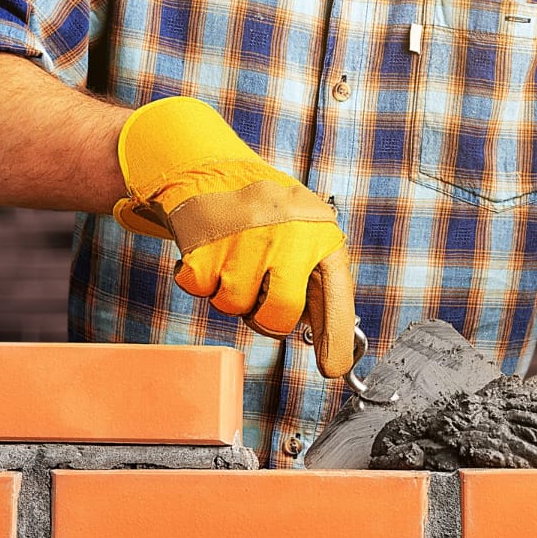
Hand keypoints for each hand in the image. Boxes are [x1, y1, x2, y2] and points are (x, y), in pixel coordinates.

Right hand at [113, 96, 354, 376]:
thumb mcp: (305, 236)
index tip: (333, 369)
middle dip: (267, 320)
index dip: (335, 340)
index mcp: (320, 237)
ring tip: (235, 260)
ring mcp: (246, 240)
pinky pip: (201, 291)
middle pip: (279, 317)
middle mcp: (289, 238)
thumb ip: (316, 282)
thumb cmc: (266, 214)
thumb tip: (330, 343)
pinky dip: (200, 280)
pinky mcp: (205, 243)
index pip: (336, 298)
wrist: (211, 168)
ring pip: (235, 307)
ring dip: (230, 295)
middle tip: (261, 297)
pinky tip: (211, 253)